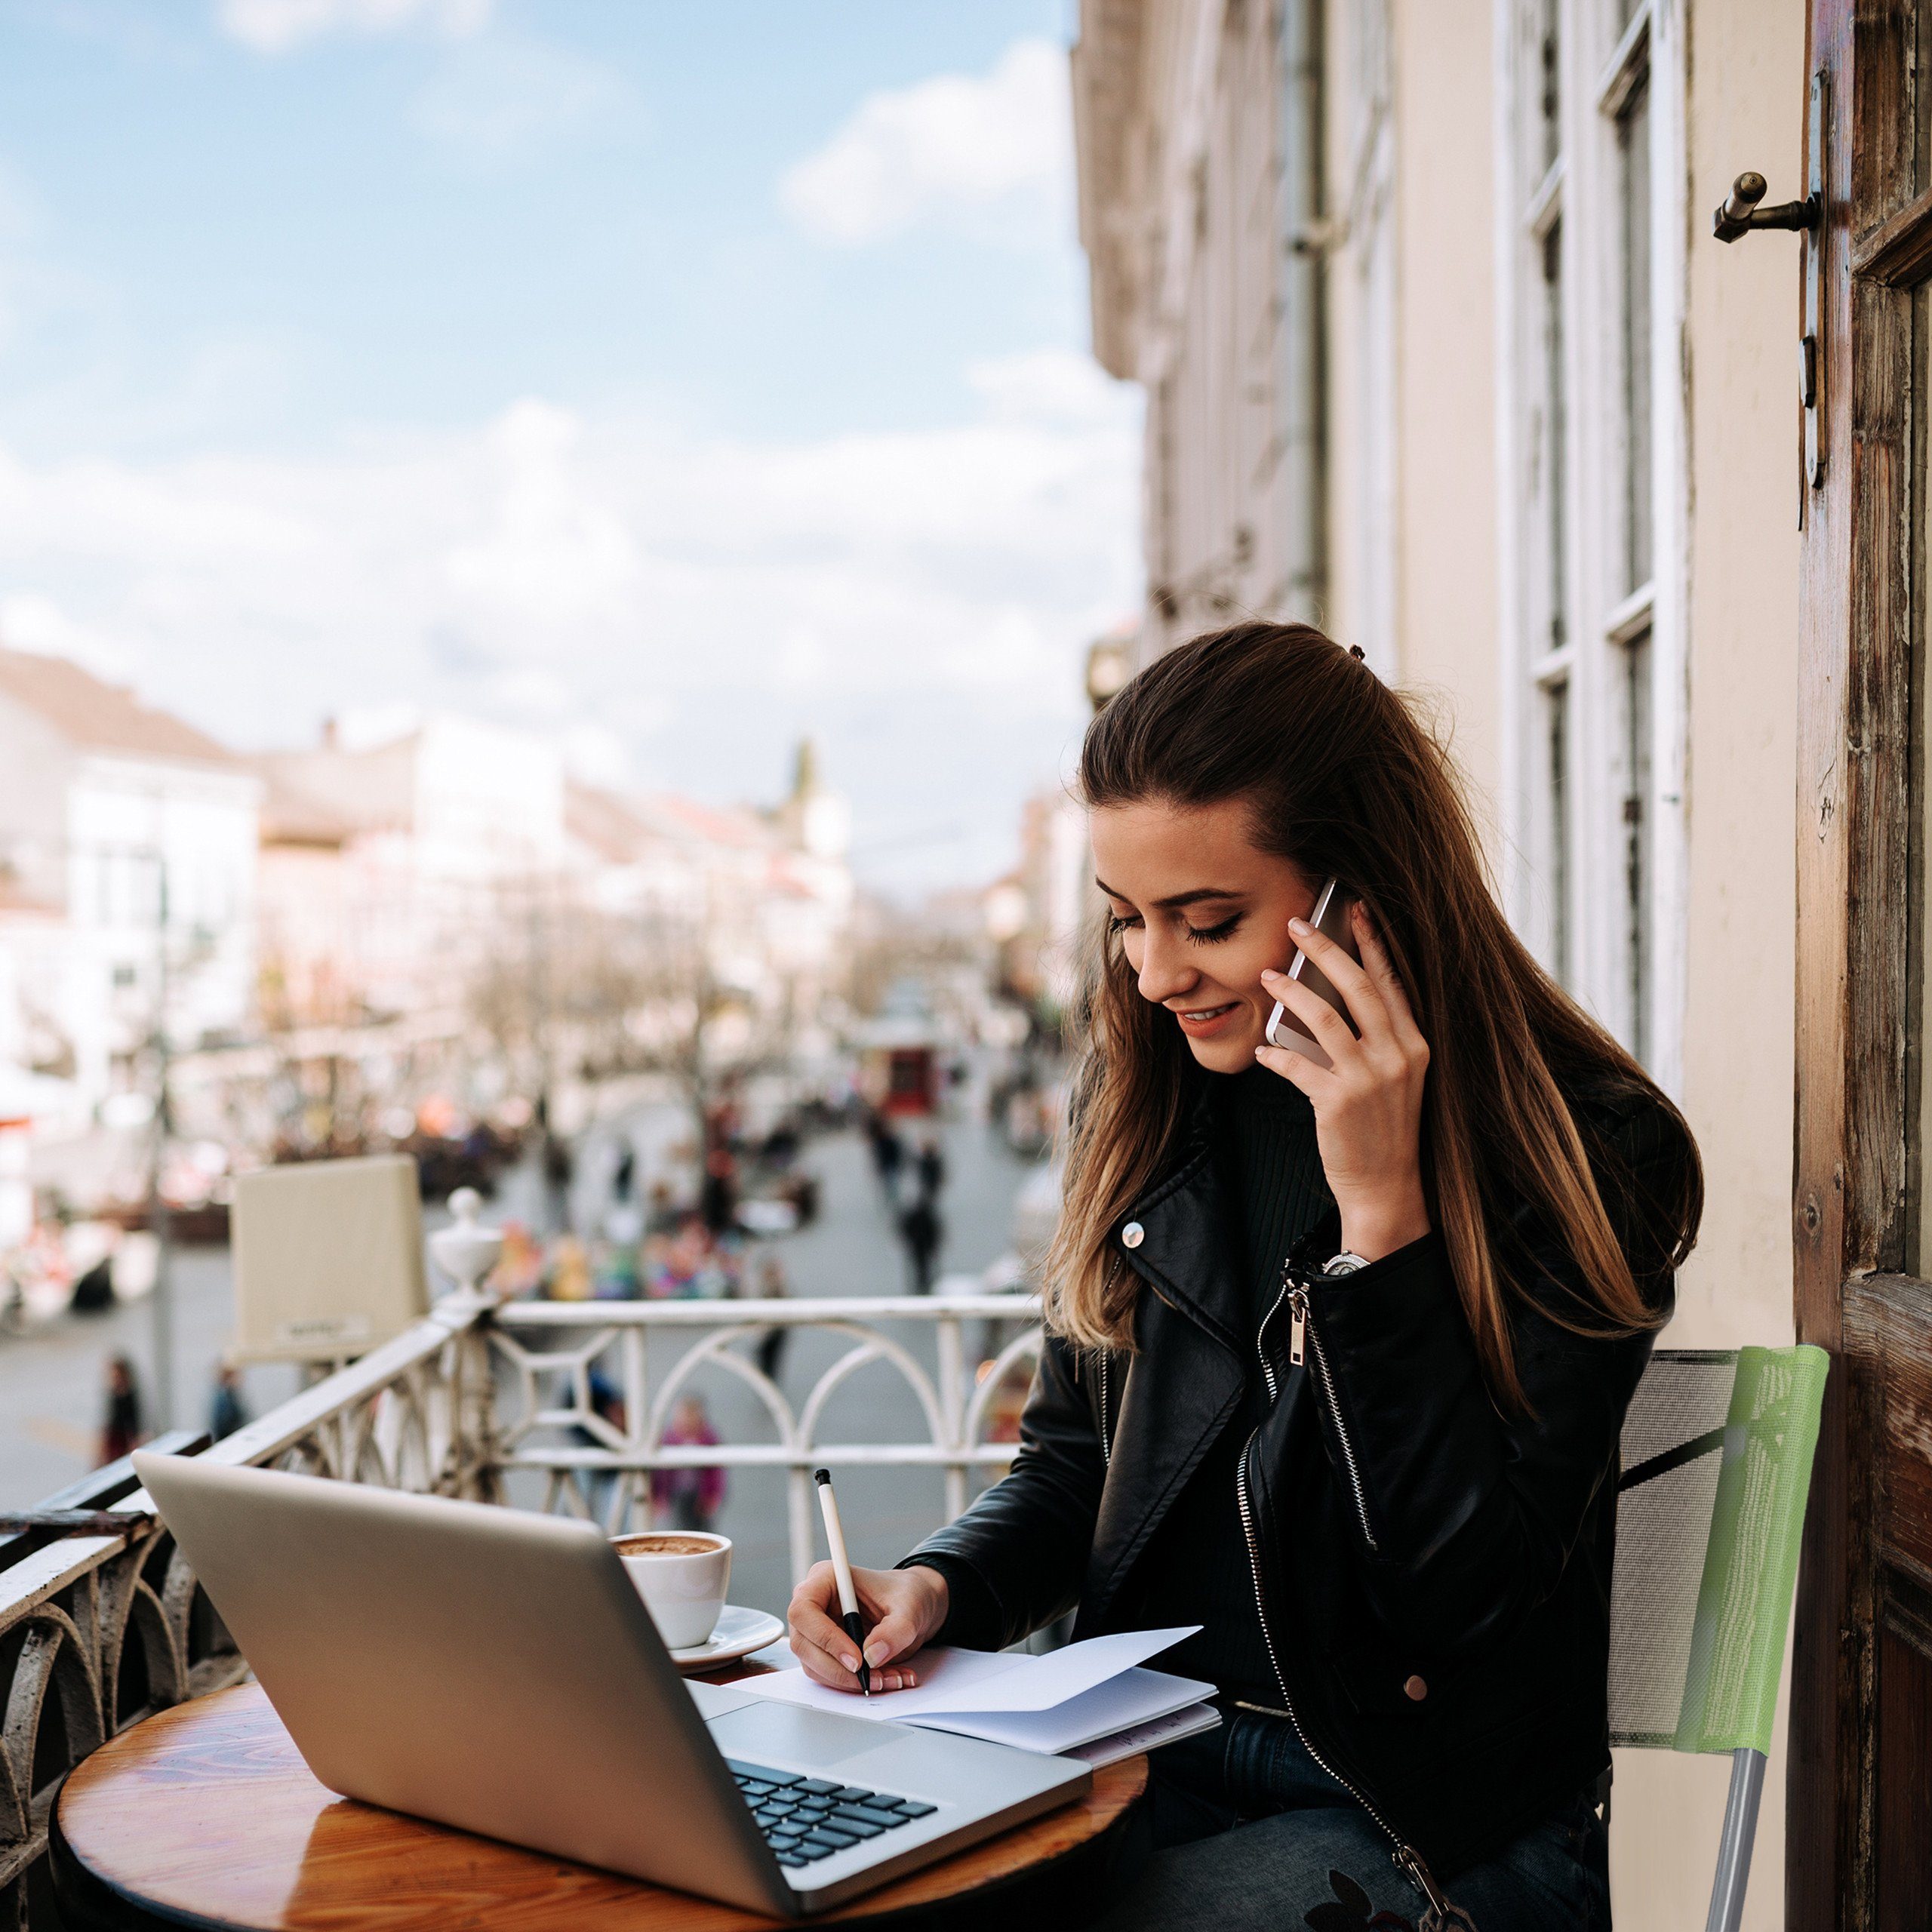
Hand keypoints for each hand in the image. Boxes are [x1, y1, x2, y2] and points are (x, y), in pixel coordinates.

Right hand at [786, 1561, 948, 1693]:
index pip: (804, 1611)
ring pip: (814, 1666)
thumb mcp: (910, 1607)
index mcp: (825, 1579)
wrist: (914, 1607)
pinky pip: (829, 1676)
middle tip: (871, 1679)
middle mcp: (814, 1604)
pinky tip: (883, 1679)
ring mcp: (816, 1631)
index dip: (825, 1638)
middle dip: (838, 1669)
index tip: (856, 1659)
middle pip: (803, 1644)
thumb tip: (872, 1655)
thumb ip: (895, 1630)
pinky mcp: (825, 1652)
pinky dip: (854, 1684)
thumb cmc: (906, 1594)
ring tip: (887, 1679)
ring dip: (849, 1681)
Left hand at [1255, 900, 1431, 1261]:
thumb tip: (1328, 999)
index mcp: (1413, 1044)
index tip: (1354, 911)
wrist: (1386, 1187)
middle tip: (1297, 924)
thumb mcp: (1393, 1079)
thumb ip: (1373, 1040)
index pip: (1391, 982)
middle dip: (1325, 949)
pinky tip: (1263, 1050)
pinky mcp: (1339, 1101)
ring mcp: (1369, 1078)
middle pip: (1358, 987)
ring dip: (1291, 991)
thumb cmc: (1383, 1129)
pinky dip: (1276, 1054)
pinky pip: (1297, 1064)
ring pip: (1324, 1017)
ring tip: (1267, 975)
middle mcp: (1397, 1055)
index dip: (1371, 943)